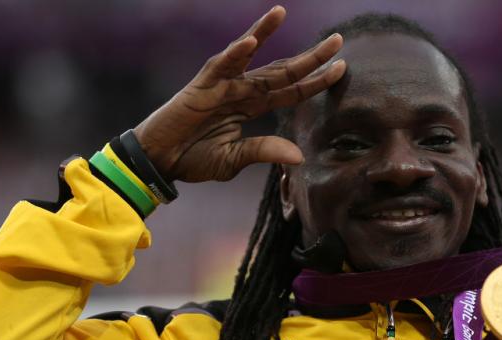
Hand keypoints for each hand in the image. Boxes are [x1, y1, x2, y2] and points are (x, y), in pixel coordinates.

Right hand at [132, 5, 345, 181]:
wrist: (159, 162)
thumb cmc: (193, 159)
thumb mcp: (234, 159)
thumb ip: (264, 152)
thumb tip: (299, 157)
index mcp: (252, 107)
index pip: (291, 92)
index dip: (316, 82)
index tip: (341, 69)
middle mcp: (241, 90)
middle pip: (281, 70)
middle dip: (310, 56)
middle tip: (338, 40)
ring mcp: (221, 84)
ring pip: (250, 55)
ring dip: (265, 32)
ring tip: (282, 11)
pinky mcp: (200, 86)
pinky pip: (220, 66)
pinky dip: (235, 53)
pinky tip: (251, 40)